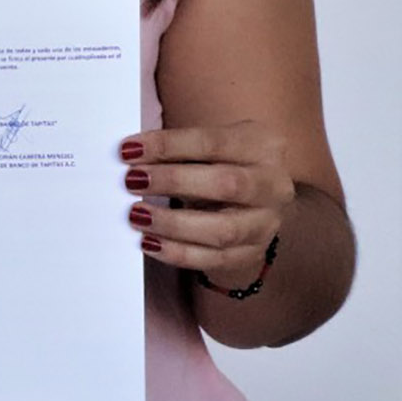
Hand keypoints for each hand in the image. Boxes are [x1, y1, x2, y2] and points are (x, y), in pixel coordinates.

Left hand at [122, 122, 294, 289]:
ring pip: (223, 230)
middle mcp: (272, 186)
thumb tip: (130, 156)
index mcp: (261, 146)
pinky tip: (150, 243)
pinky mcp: (254, 252)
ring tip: (136, 216)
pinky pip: (216, 259)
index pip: (211, 143)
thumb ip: (178, 147)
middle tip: (132, 180)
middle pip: (226, 185)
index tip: (129, 149)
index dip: (168, 146)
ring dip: (173, 224)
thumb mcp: (212, 140)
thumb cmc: (225, 158)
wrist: (261, 189)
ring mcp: (266, 223)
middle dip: (173, 182)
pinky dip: (179, 254)